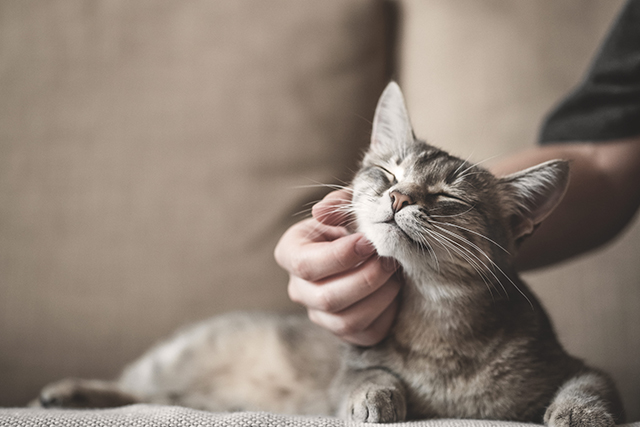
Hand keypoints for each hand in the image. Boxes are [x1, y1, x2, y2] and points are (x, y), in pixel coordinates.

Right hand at [275, 190, 401, 345]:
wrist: (368, 246)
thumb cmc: (353, 223)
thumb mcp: (346, 206)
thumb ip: (337, 204)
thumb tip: (321, 212)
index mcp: (291, 253)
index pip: (305, 265)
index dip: (339, 257)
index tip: (368, 242)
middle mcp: (299, 288)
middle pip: (326, 298)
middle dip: (365, 279)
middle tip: (389, 261)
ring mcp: (319, 314)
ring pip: (347, 321)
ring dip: (379, 297)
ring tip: (395, 275)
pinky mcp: (343, 331)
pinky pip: (366, 334)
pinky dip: (386, 313)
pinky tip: (395, 292)